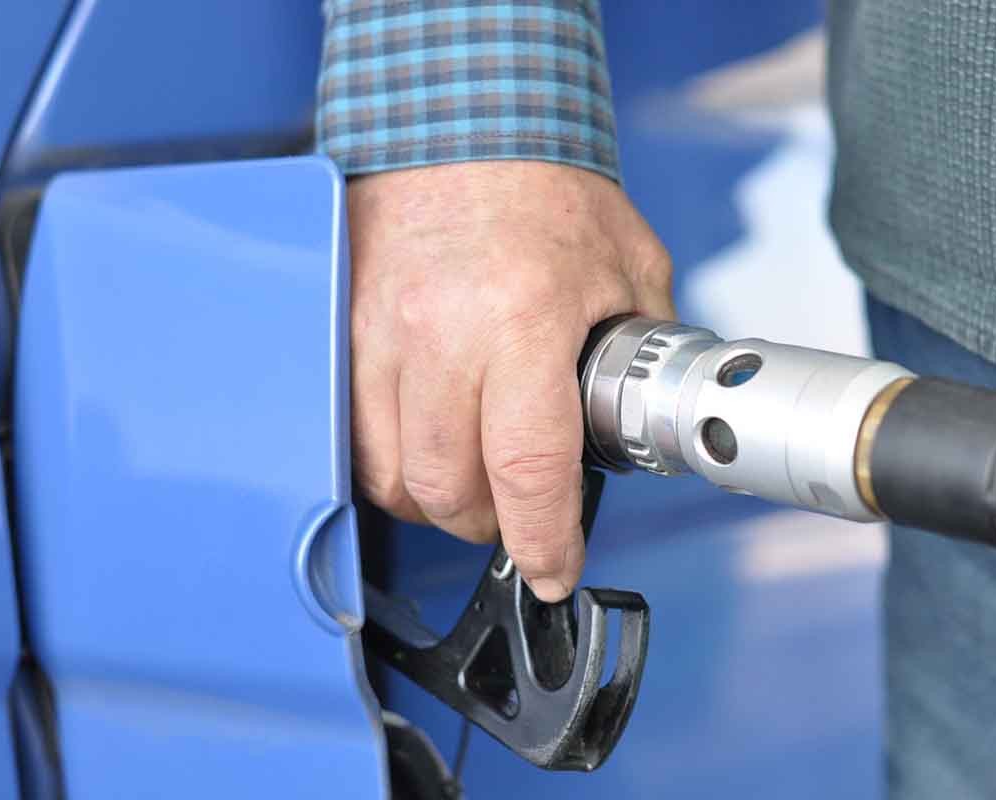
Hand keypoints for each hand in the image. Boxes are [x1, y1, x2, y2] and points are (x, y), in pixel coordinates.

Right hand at [347, 161, 674, 600]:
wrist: (459, 123)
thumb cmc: (546, 189)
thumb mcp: (629, 266)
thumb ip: (645, 348)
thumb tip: (651, 412)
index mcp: (524, 321)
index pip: (528, 469)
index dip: (543, 541)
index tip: (553, 570)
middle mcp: (441, 335)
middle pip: (448, 491)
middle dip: (490, 525)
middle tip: (517, 512)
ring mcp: (379, 335)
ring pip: (391, 475)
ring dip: (436, 501)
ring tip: (472, 477)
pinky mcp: (344, 331)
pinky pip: (353, 434)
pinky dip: (391, 462)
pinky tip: (425, 443)